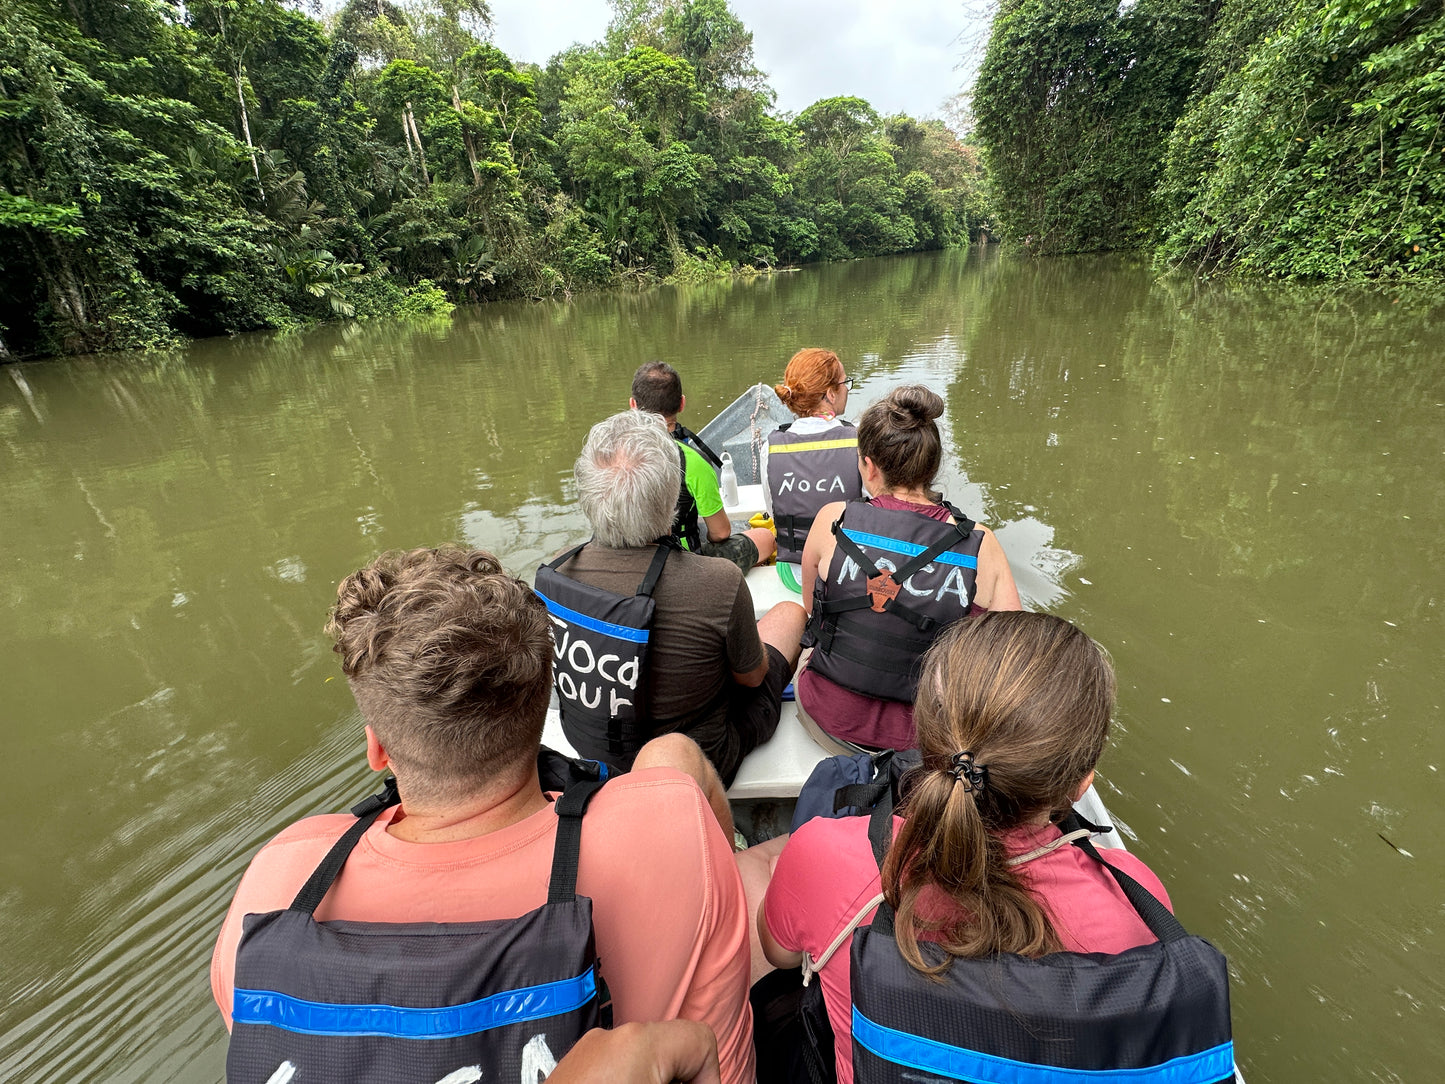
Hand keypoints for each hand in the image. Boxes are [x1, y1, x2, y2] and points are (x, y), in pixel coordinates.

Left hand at [550, 1021, 720, 1083]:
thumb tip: (707, 1083)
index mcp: (640, 1042)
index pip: (700, 1041)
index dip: (710, 1077)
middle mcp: (613, 1037)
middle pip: (672, 1049)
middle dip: (681, 1081)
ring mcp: (588, 1051)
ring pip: (644, 1059)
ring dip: (656, 1082)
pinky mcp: (574, 1068)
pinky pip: (617, 1068)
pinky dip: (631, 1082)